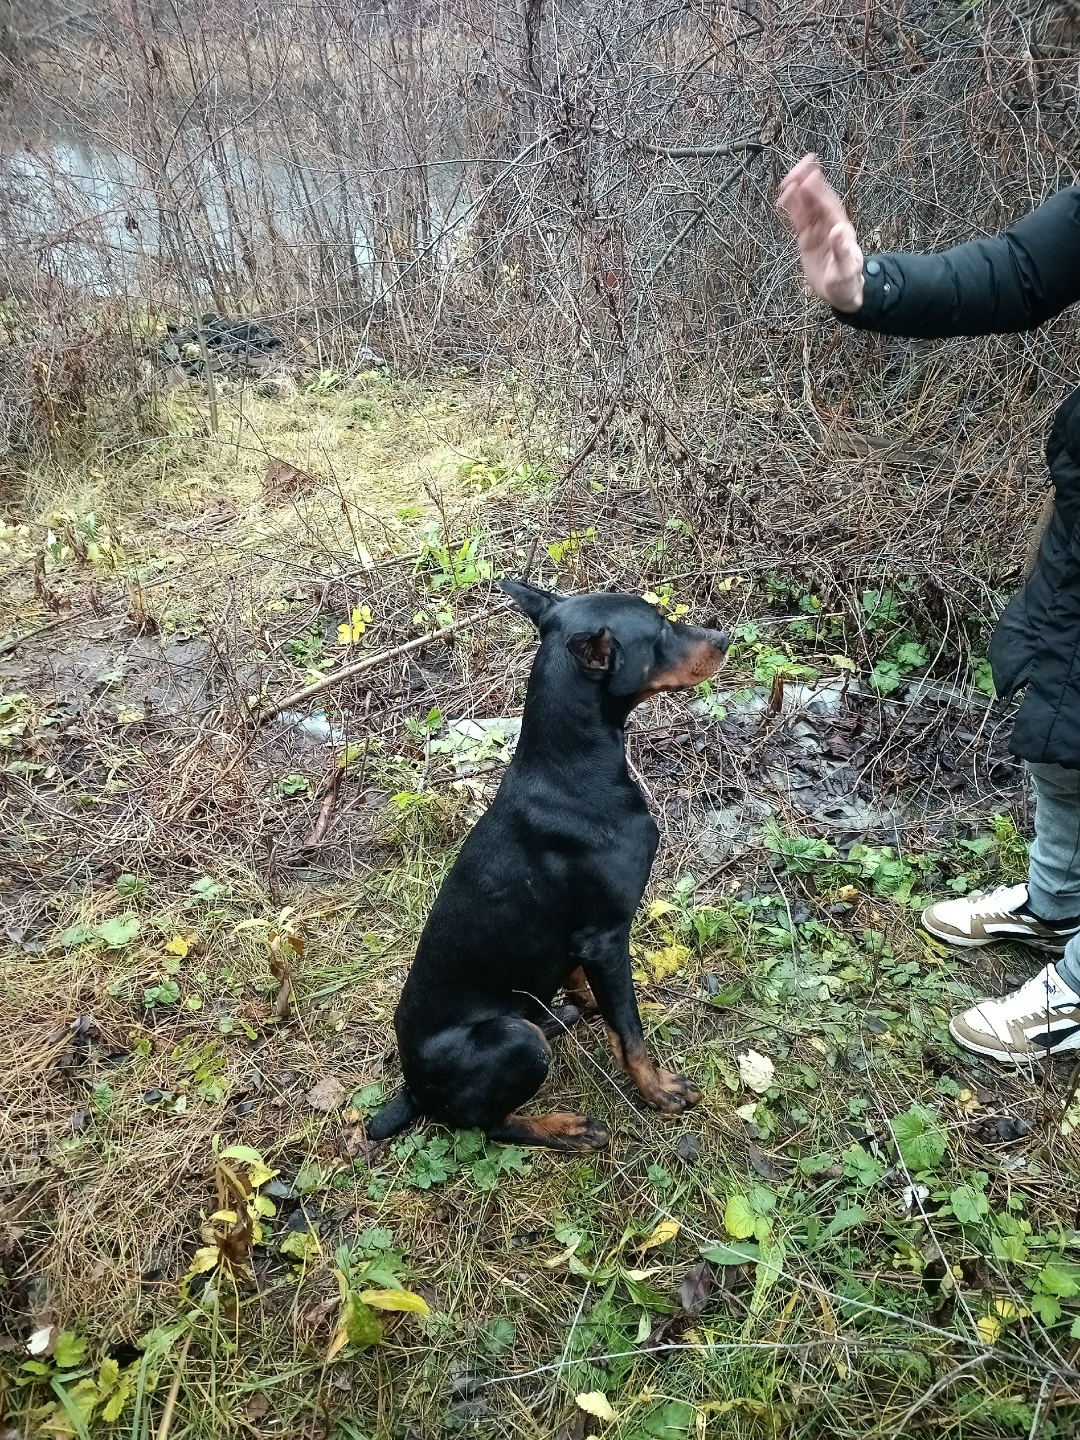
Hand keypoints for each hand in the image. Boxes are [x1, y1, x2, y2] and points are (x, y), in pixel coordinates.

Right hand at [777, 154, 864, 312]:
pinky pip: (797, 220)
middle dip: (808, 183)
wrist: (842, 292)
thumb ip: (842, 250)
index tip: (809, 177)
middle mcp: (829, 225)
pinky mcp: (806, 239)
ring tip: (787, 179)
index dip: (819, 192)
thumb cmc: (847, 281)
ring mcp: (817, 231)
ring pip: (806, 207)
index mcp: (841, 228)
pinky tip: (784, 197)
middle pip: (817, 200)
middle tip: (798, 167)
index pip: (828, 206)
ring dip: (797, 193)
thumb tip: (838, 230)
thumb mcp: (846, 269)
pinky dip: (791, 208)